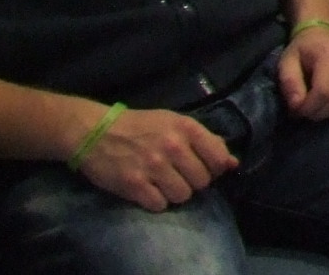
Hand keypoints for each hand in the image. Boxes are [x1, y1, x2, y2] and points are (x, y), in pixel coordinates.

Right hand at [73, 106, 235, 209]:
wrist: (96, 132)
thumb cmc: (140, 126)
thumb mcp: (176, 123)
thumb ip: (206, 141)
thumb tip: (232, 163)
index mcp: (186, 128)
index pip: (219, 158)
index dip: (215, 168)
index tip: (204, 168)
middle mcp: (173, 147)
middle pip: (202, 181)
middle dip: (194, 182)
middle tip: (179, 176)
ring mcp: (153, 167)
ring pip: (183, 196)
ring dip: (175, 194)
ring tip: (163, 183)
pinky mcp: (134, 185)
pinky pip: (160, 205)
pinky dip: (156, 202)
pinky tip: (149, 190)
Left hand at [277, 24, 328, 120]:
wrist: (325, 34)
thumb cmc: (303, 50)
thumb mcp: (287, 62)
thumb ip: (289, 83)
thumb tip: (297, 106)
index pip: (324, 91)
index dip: (309, 107)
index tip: (297, 110)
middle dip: (320, 113)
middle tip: (307, 111)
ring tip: (322, 108)